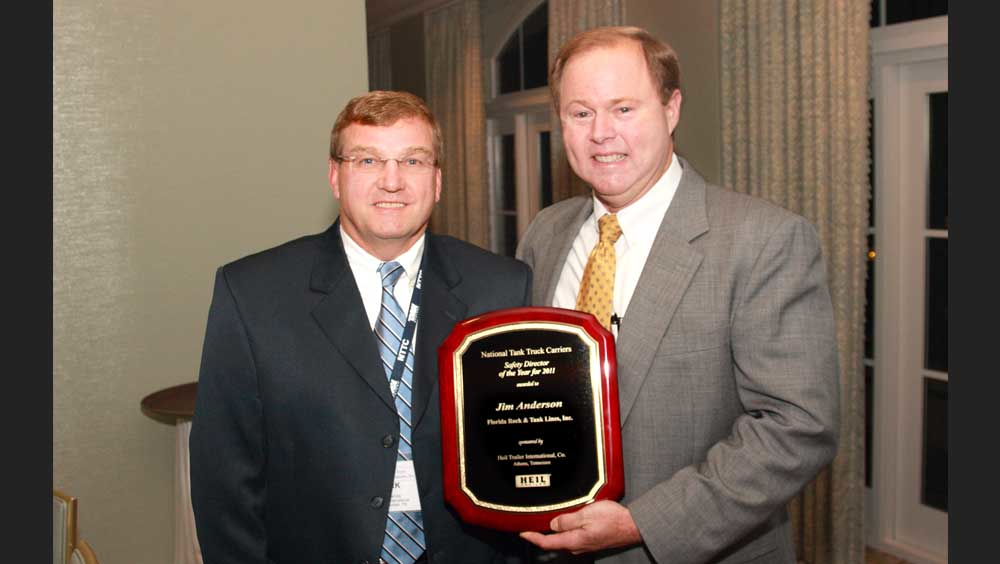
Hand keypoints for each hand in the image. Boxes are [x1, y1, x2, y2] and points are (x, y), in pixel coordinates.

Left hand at [519, 500, 641, 554]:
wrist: (632, 526)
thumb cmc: (613, 519)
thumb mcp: (586, 514)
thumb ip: (567, 520)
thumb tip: (553, 524)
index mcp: (574, 541)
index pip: (547, 543)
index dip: (532, 538)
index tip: (522, 532)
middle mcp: (578, 547)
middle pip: (554, 542)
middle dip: (542, 534)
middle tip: (532, 524)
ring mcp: (585, 545)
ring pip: (564, 539)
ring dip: (554, 531)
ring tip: (547, 520)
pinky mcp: (591, 541)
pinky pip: (573, 537)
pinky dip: (566, 530)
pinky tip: (566, 522)